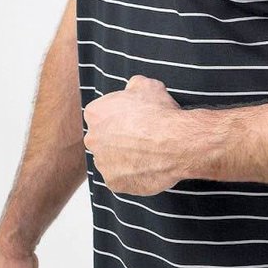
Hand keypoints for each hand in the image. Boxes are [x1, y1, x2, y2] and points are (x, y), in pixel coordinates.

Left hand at [83, 75, 194, 195]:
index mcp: (95, 113)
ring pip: (111, 160)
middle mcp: (93, 139)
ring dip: (124, 158)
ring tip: (147, 154)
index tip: (134, 120)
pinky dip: (132, 175)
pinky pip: (121, 179)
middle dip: (118, 139)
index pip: (101, 115)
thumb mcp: (148, 85)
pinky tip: (148, 167)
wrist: (175, 142)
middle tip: (141, 138)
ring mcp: (102, 163)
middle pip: (103, 139)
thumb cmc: (160, 113)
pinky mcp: (114, 183)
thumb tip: (132, 88)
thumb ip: (133, 85)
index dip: (120, 117)